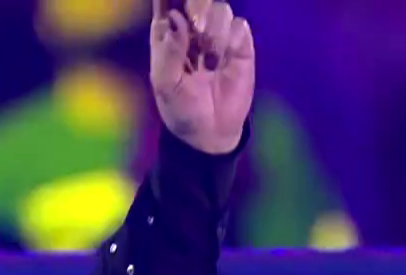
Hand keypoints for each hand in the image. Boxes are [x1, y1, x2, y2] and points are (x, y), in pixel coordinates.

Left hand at [150, 0, 254, 154]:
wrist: (210, 132)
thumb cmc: (180, 109)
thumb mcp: (165, 84)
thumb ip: (169, 51)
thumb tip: (175, 19)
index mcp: (168, 36)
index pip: (167, 5)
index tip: (170, 2)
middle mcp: (193, 31)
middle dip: (197, 7)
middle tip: (196, 27)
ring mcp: (218, 36)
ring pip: (220, 8)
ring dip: (214, 30)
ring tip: (208, 59)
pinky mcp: (240, 46)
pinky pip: (239, 25)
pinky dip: (231, 40)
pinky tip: (224, 61)